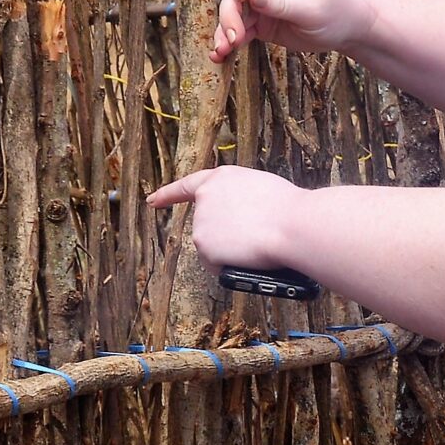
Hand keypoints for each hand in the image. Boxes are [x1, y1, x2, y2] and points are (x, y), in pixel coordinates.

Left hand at [146, 165, 306, 269]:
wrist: (291, 226)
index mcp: (221, 178)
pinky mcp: (203, 246)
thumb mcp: (262, 189)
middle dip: (225, 237)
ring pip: (214, 248)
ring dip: (231, 251)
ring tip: (257, 245)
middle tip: (252, 239)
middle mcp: (205, 198)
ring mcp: (201, 222)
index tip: (152, 200)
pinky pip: (217, 265)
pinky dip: (230, 266)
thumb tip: (242, 219)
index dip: (168, 194)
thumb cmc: (288, 209)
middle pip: (207, 226)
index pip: (188, 186)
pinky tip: (247, 259)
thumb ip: (241, 199)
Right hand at [213, 0, 370, 62]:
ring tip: (223, 50)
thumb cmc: (339, 10)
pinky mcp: (260, 22)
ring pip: (233, 11)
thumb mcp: (314, 8)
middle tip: (235, 35)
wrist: (349, 29)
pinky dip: (228, 41)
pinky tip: (220, 55)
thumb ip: (284, 4)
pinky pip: (239, 29)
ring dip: (225, 29)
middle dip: (230, 11)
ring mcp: (261, 2)